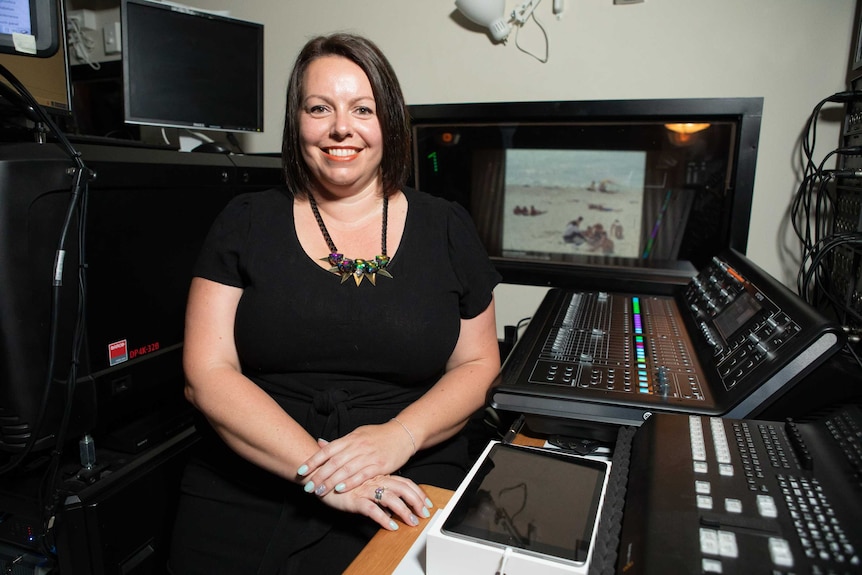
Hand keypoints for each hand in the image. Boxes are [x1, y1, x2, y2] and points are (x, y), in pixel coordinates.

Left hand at [296, 420, 414, 497]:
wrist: (402, 434)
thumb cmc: (378, 436)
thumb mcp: (357, 435)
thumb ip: (340, 443)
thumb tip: (320, 443)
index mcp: (351, 438)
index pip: (328, 450)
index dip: (313, 461)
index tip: (301, 470)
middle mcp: (358, 446)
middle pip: (334, 462)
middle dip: (319, 475)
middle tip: (308, 486)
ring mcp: (369, 455)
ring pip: (346, 470)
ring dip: (330, 482)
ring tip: (319, 491)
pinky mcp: (380, 465)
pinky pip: (362, 475)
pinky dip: (350, 482)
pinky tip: (340, 489)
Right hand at [318, 474, 432, 530]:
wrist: (320, 474)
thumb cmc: (342, 478)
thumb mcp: (364, 482)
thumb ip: (378, 489)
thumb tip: (391, 507)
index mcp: (379, 475)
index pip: (404, 482)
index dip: (417, 492)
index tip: (427, 503)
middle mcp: (375, 480)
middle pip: (402, 489)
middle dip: (416, 501)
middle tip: (425, 514)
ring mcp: (365, 489)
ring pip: (390, 498)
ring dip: (403, 511)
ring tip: (412, 522)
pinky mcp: (354, 500)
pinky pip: (372, 509)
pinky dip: (382, 518)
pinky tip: (390, 526)